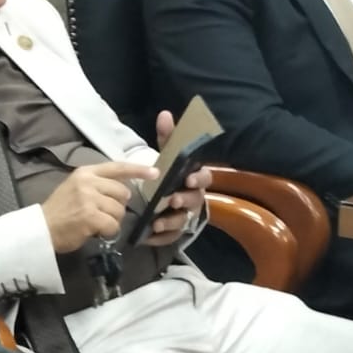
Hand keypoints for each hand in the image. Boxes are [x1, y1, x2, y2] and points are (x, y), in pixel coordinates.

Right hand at [41, 161, 157, 252]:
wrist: (41, 229)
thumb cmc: (60, 211)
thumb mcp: (76, 188)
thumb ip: (97, 184)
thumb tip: (124, 189)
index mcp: (85, 172)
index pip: (117, 167)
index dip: (137, 170)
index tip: (155, 172)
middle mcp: (88, 182)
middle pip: (122, 193)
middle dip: (117, 207)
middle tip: (102, 214)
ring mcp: (89, 199)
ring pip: (119, 211)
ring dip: (112, 221)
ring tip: (95, 223)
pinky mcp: (90, 216)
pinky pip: (113, 225)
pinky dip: (107, 232)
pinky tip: (95, 231)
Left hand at [144, 112, 211, 246]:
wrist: (161, 196)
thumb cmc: (169, 173)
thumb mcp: (167, 154)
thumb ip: (167, 137)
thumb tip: (164, 114)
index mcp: (195, 178)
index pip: (205, 178)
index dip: (199, 180)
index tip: (188, 179)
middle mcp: (194, 198)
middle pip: (195, 201)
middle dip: (184, 201)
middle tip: (172, 200)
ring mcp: (185, 216)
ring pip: (183, 221)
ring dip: (170, 222)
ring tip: (156, 222)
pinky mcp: (174, 231)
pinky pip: (170, 237)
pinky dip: (160, 238)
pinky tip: (147, 236)